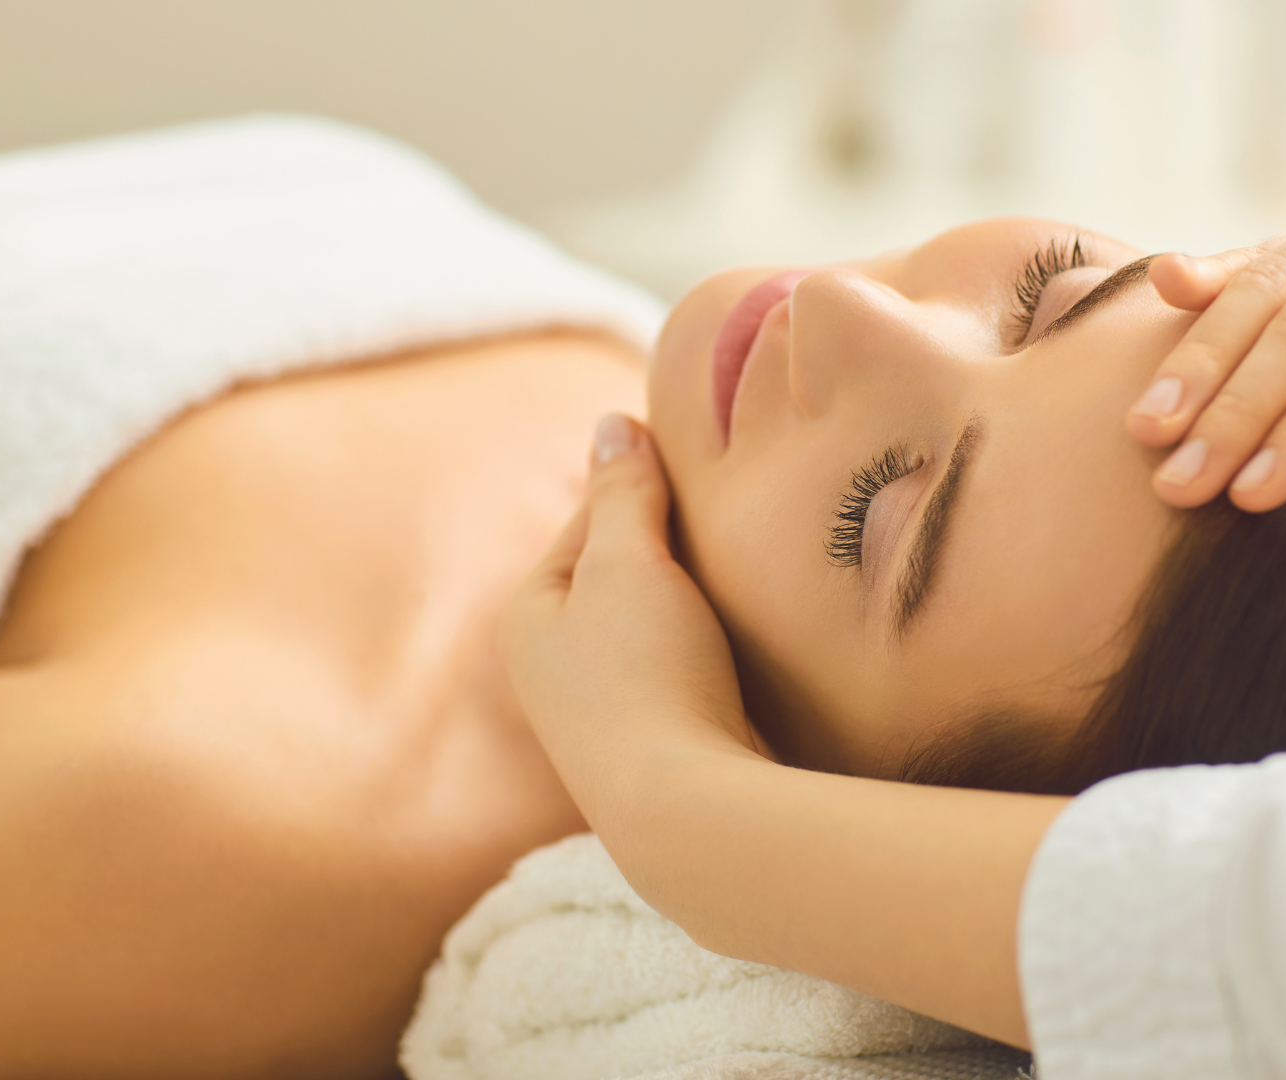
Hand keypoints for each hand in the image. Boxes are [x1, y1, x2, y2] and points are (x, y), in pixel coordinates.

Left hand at [497, 414, 761, 834]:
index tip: (707, 464)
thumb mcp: (628, 563)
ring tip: (753, 570)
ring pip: (662, 620)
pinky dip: (718, 645)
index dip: (650, 486)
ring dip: (704, 597)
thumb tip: (612, 423)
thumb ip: (624, 491)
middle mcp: (555, 664)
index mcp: (529, 612)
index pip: (591, 517)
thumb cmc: (646, 675)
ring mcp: (605, 710)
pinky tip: (756, 637)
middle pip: (625, 571)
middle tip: (739, 512)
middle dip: (677, 544)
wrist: (687, 810)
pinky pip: (689, 667)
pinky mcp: (659, 743)